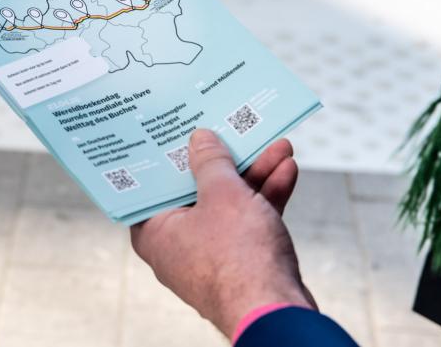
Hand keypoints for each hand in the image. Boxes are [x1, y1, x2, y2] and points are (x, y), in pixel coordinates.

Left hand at [130, 129, 314, 338]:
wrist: (276, 311)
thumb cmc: (237, 259)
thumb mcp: (222, 195)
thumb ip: (211, 163)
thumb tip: (200, 139)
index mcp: (154, 231)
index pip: (155, 183)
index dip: (171, 154)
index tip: (181, 129)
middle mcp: (177, 243)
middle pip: (198, 189)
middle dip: (227, 160)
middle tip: (236, 130)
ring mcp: (210, 254)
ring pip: (229, 204)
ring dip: (255, 174)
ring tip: (276, 144)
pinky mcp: (241, 262)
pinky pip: (249, 222)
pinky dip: (266, 198)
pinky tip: (286, 170)